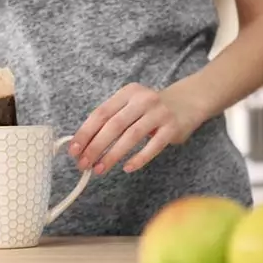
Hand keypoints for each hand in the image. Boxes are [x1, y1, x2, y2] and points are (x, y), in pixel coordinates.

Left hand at [68, 83, 202, 175]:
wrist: (188, 101)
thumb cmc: (151, 110)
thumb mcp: (130, 106)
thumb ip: (110, 121)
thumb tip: (83, 146)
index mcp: (127, 93)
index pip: (101, 113)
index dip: (85, 132)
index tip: (74, 150)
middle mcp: (142, 99)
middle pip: (113, 125)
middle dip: (95, 146)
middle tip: (84, 164)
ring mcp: (159, 112)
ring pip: (131, 136)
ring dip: (113, 154)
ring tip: (100, 169)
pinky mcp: (173, 127)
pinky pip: (153, 146)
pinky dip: (139, 158)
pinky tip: (127, 168)